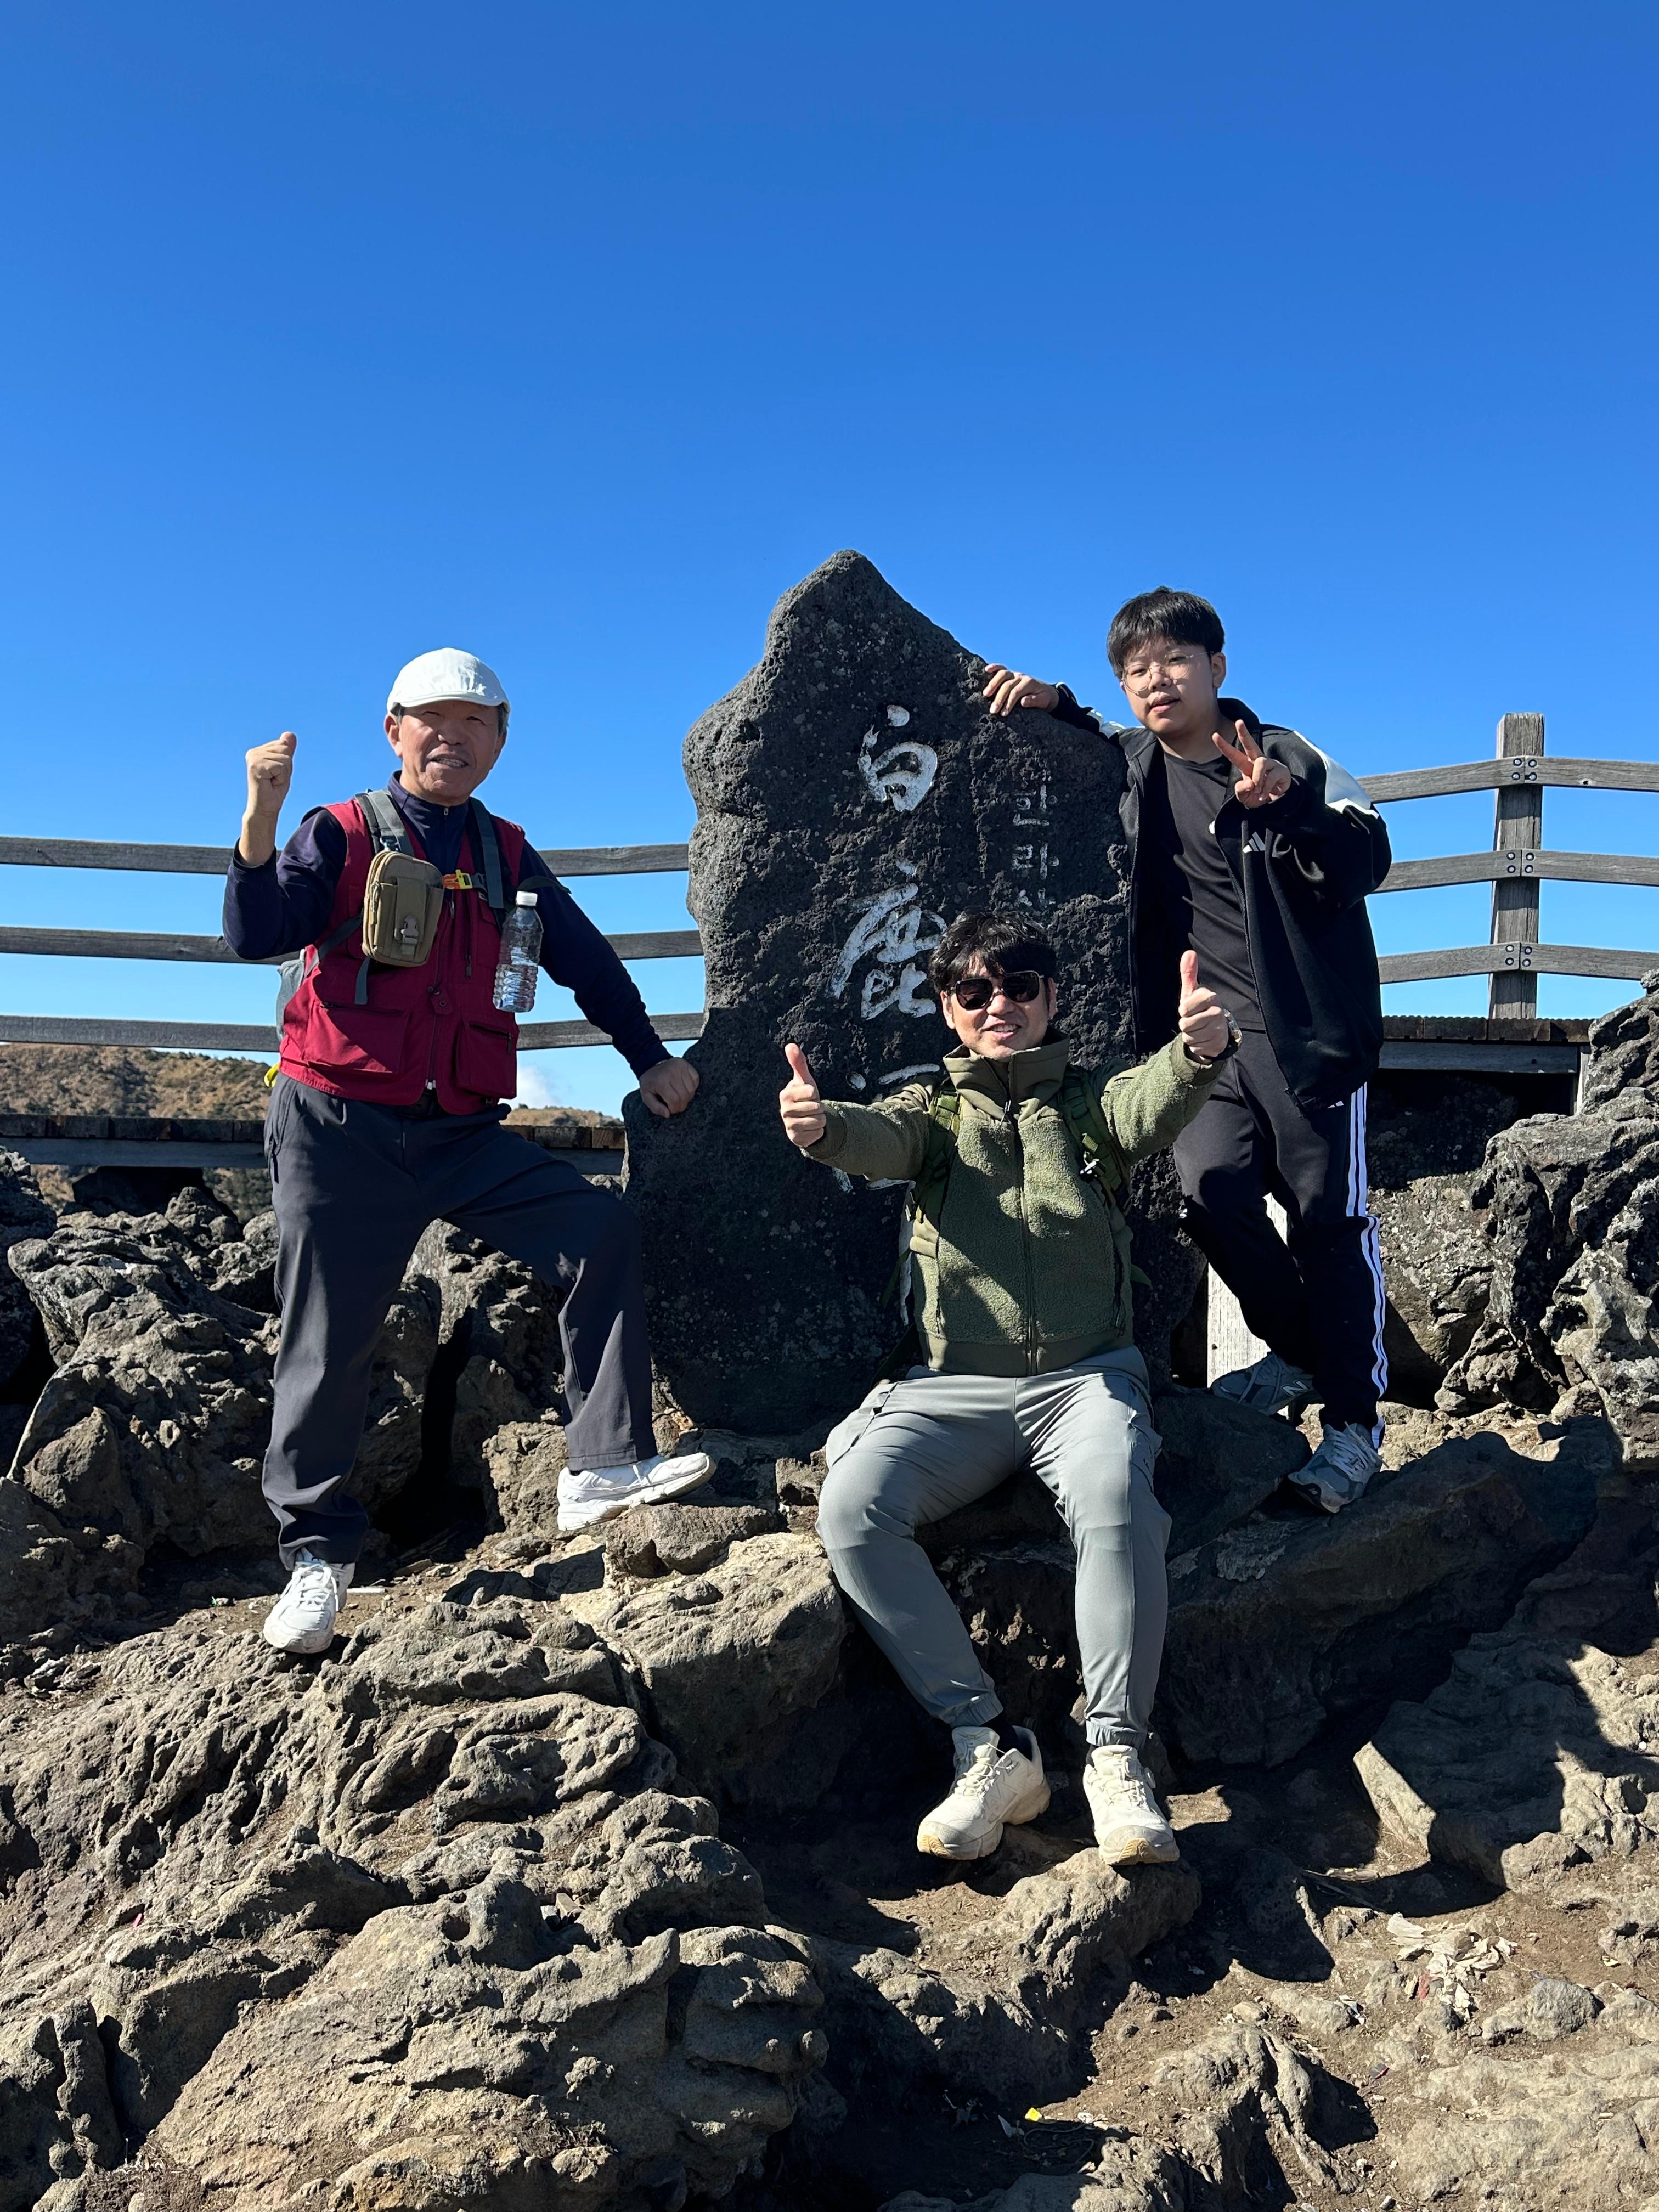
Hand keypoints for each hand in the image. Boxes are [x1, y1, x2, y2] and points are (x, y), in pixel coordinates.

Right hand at [240, 732, 296, 863]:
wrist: (265, 808)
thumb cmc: (273, 790)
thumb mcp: (284, 767)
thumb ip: (286, 751)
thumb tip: (290, 734)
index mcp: (258, 751)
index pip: (284, 746)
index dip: (286, 763)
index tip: (276, 775)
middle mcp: (253, 752)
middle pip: (285, 750)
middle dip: (286, 768)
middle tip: (275, 780)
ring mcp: (253, 758)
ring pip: (285, 759)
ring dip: (284, 774)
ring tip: (272, 783)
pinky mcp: (256, 766)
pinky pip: (282, 767)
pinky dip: (281, 778)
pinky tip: (271, 784)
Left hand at [639, 1058, 699, 1119]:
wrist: (651, 1065)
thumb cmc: (650, 1083)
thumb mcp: (647, 1097)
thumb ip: (656, 1108)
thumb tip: (668, 1114)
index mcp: (661, 1081)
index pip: (674, 1100)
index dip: (674, 1108)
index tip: (671, 1109)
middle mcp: (672, 1073)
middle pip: (684, 1096)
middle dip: (681, 1105)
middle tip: (676, 1105)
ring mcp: (680, 1067)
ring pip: (691, 1090)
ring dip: (687, 1097)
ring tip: (679, 1096)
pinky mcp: (687, 1065)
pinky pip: (696, 1080)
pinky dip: (692, 1087)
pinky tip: (684, 1087)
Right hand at [778, 1042, 825, 1148]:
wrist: (803, 1119)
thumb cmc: (804, 1096)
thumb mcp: (804, 1079)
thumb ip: (798, 1062)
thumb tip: (790, 1045)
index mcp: (785, 1095)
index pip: (811, 1091)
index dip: (814, 1093)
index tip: (808, 1095)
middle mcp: (784, 1111)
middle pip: (817, 1107)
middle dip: (819, 1107)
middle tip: (810, 1107)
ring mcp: (790, 1126)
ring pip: (819, 1120)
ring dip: (820, 1118)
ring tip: (811, 1116)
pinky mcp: (797, 1139)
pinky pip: (818, 1132)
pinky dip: (819, 1130)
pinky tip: (810, 1128)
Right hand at [981, 665, 1059, 718]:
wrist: (1045, 690)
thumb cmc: (1043, 697)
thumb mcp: (1043, 701)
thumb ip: (1034, 701)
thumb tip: (1023, 701)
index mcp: (1029, 683)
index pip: (1016, 692)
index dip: (1009, 703)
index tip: (1003, 714)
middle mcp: (1021, 676)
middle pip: (1007, 685)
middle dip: (999, 698)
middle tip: (993, 710)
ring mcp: (1015, 674)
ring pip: (1002, 675)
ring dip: (993, 684)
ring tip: (985, 694)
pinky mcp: (1010, 674)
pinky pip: (1001, 668)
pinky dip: (994, 667)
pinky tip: (986, 670)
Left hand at [1177, 949, 1231, 1060]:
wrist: (1215, 1029)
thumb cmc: (1198, 1007)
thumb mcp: (1191, 992)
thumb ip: (1189, 973)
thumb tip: (1189, 953)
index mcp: (1211, 997)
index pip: (1184, 1008)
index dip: (1183, 1010)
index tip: (1190, 1008)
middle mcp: (1218, 1013)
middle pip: (1185, 1025)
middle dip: (1185, 1024)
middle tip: (1195, 1020)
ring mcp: (1219, 1030)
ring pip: (1189, 1037)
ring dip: (1190, 1035)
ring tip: (1199, 1029)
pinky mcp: (1218, 1045)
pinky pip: (1195, 1048)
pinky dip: (1196, 1045)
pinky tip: (1204, 1038)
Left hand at [1212, 719, 1291, 808]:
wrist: (1274, 804)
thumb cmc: (1257, 796)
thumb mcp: (1244, 796)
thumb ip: (1241, 790)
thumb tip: (1249, 782)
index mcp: (1246, 765)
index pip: (1233, 754)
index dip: (1224, 746)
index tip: (1214, 735)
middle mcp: (1257, 761)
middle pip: (1250, 744)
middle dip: (1244, 733)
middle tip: (1238, 721)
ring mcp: (1270, 764)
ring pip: (1260, 763)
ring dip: (1257, 779)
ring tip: (1257, 791)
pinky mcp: (1281, 770)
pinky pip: (1271, 776)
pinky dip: (1265, 788)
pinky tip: (1264, 795)